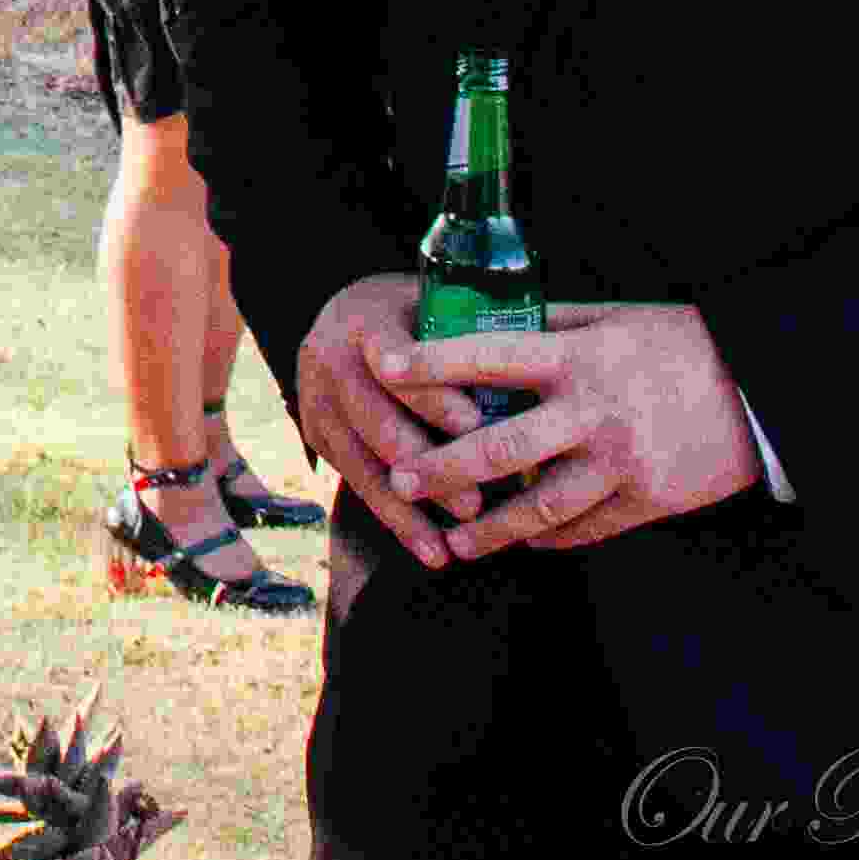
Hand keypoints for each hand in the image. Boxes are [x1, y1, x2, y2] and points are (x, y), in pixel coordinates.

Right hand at [295, 274, 498, 567]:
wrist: (345, 319)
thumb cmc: (414, 315)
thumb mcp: (435, 307)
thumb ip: (471, 337)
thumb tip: (543, 371)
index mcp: (366, 317)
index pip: (395, 359)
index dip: (431, 395)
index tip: (473, 425)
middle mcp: (330, 358)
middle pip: (375, 418)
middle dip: (427, 463)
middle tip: (475, 501)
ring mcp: (315, 400)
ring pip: (363, 463)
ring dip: (411, 508)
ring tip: (455, 540)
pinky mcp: (317, 437)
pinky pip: (357, 486)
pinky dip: (397, 522)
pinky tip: (432, 552)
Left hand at [378, 301, 765, 556]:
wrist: (759, 394)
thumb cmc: (681, 345)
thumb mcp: (616, 320)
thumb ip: (554, 325)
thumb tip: (490, 319)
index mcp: (578, 358)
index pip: (489, 358)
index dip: (432, 363)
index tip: (382, 364)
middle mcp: (592, 413)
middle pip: (501, 448)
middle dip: (443, 468)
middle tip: (399, 478)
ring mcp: (619, 463)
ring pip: (539, 507)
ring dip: (491, 528)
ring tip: (454, 540)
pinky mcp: (645, 501)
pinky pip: (584, 529)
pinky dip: (547, 537)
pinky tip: (520, 542)